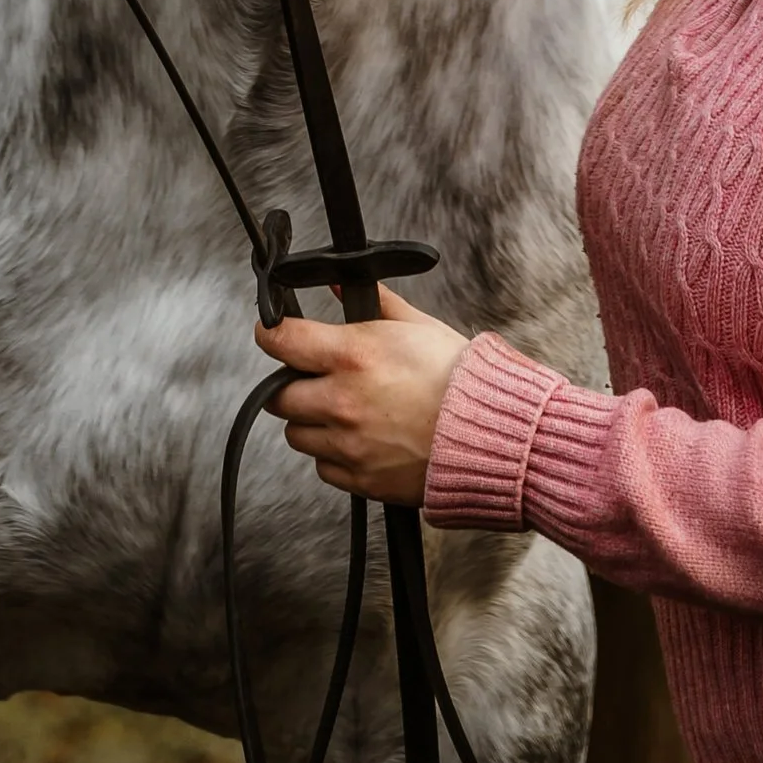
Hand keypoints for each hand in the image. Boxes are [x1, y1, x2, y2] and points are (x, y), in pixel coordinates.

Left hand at [259, 288, 472, 503]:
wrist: (490, 435)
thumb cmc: (459, 379)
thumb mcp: (417, 325)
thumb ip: (373, 301)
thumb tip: (339, 283)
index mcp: (354, 356)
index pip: (281, 341)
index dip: (272, 334)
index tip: (274, 334)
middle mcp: (342, 401)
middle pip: (280, 396)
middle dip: (293, 386)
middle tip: (317, 380)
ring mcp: (349, 445)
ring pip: (298, 435)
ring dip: (314, 423)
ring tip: (347, 413)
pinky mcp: (360, 478)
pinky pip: (324, 467)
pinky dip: (335, 455)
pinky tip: (362, 440)